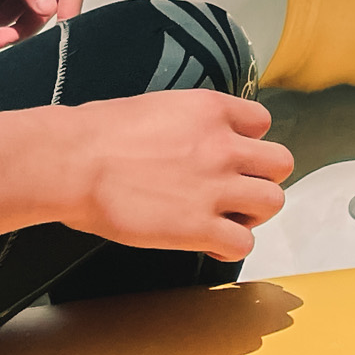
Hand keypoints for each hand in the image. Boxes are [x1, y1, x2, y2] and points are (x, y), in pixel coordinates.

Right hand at [62, 91, 291, 259]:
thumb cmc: (98, 133)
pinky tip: (208, 244)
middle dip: (260, 178)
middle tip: (235, 190)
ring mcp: (216, 188)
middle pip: (280, 164)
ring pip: (272, 202)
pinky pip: (244, 244)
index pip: (262, 122)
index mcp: (211, 109)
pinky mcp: (200, 227)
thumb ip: (188, 122)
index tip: (231, 155)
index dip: (248, 141)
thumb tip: (190, 139)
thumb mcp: (156, 107)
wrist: (74, 163)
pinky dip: (230, 247)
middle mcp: (223, 145)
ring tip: (225, 219)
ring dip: (252, 213)